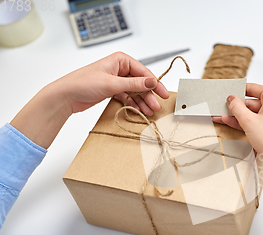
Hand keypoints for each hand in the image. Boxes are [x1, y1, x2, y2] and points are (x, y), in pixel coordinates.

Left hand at [51, 51, 168, 115]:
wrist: (65, 96)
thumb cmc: (83, 83)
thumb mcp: (112, 83)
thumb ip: (134, 83)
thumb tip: (152, 82)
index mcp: (120, 60)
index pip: (144, 72)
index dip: (155, 84)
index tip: (163, 94)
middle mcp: (119, 68)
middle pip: (141, 83)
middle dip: (149, 95)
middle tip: (156, 107)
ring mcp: (116, 80)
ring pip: (135, 91)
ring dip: (142, 101)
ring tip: (149, 112)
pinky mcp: (111, 90)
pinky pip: (127, 96)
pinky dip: (133, 103)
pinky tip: (139, 110)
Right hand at [213, 83, 262, 162]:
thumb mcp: (248, 121)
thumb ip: (237, 107)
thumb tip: (232, 99)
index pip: (254, 88)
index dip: (239, 91)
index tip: (229, 93)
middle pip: (254, 102)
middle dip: (237, 107)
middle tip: (223, 108)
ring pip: (255, 113)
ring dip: (240, 116)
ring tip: (224, 117)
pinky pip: (260, 121)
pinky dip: (248, 122)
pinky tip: (234, 124)